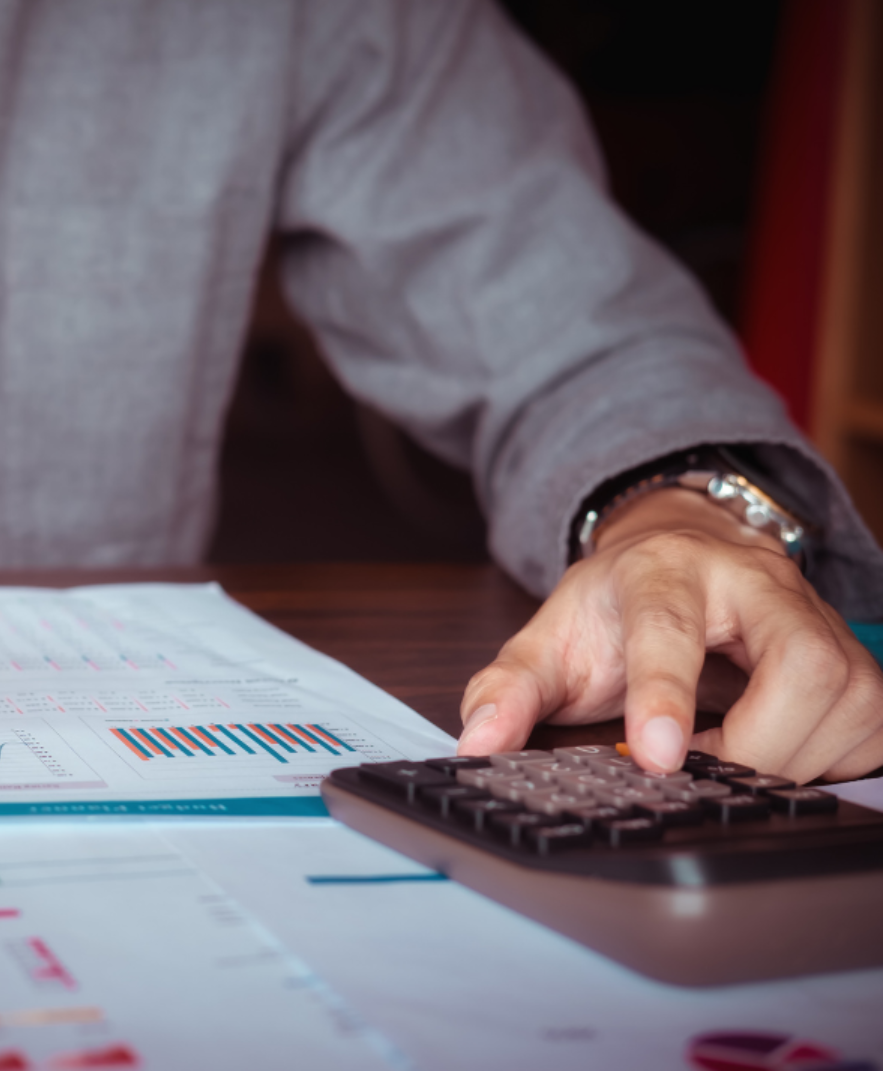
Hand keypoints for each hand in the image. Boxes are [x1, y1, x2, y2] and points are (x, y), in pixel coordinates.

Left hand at [456, 487, 882, 781]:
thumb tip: (477, 743)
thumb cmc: (616, 603)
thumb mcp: (547, 639)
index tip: (653, 756)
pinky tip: (777, 754)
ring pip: (849, 695)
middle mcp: (753, 582)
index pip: (670, 628)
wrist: (680, 550)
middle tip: (705, 768)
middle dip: (757, 740)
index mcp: (665, 571)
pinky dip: (829, 757)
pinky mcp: (853, 651)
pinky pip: (872, 721)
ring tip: (729, 759)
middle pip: (797, 664)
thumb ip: (506, 689)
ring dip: (792, 756)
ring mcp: (815, 613)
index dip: (665, 693)